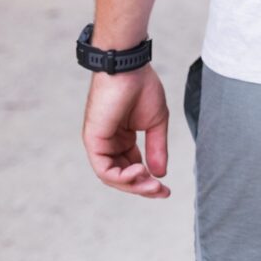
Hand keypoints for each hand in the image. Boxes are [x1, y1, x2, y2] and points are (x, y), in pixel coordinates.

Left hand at [83, 68, 171, 198]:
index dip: (148, 180)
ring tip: (151, 184)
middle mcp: (109, 144)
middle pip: (122, 176)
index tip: (166, 190)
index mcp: (123, 139)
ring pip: (112, 177)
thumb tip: (160, 173)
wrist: (129, 69)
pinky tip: (139, 173)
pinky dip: (121, 176)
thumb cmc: (142, 88)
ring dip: (132, 184)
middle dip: (141, 187)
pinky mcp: (94, 141)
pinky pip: (104, 168)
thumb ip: (156, 148)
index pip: (133, 167)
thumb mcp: (156, 123)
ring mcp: (100, 144)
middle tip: (161, 192)